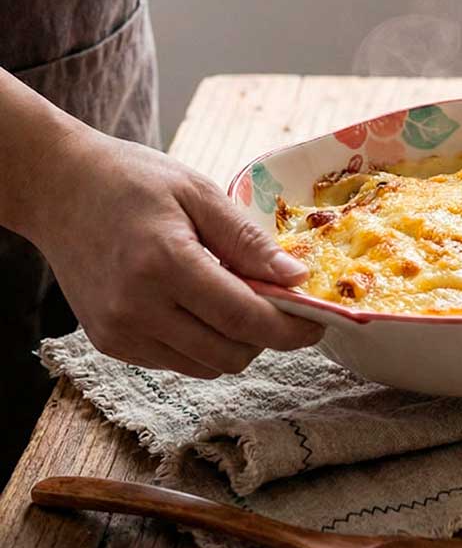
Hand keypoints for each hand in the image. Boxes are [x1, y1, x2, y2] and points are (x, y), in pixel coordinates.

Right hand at [25, 129, 323, 377]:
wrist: (58, 188)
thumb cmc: (132, 180)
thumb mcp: (199, 192)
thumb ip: (248, 240)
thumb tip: (297, 277)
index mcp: (165, 264)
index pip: (245, 319)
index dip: (290, 329)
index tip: (316, 321)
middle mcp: (138, 308)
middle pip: (230, 354)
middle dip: (267, 338)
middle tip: (280, 306)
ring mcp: (119, 332)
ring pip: (206, 366)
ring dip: (235, 344)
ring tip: (237, 300)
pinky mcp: (110, 343)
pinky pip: (177, 362)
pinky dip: (202, 344)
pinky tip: (201, 307)